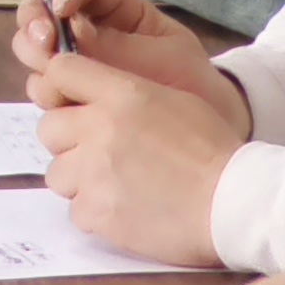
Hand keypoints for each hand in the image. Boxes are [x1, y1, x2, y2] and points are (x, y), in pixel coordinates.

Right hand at [15, 0, 240, 112]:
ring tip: (58, 78)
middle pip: (40, 14)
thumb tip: (71, 30)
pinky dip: (48, 92)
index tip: (62, 8)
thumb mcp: (162, 55)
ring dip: (39, 61)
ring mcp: (76, 64)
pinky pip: (44, 88)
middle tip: (44, 42)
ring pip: (35, 52)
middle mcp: (88, 33)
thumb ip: (117, 45)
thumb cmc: (191, 81)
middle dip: (34, 24)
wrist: (210, 126)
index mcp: (115, 10)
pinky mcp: (71, 94)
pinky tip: (65, 102)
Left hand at [28, 46, 250, 267]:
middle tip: (99, 153)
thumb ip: (125, 93)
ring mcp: (93, 173)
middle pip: (48, 127)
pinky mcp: (97, 213)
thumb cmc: (214, 150)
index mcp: (120, 94)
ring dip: (79, 179)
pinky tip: (125, 210)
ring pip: (57, 173)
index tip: (74, 102)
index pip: (60, 71)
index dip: (63, 86)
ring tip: (115, 185)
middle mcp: (98, 129)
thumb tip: (93, 97)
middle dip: (68, 140)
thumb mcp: (174, 100)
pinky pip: (76, 210)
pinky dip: (95, 212)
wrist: (236, 205)